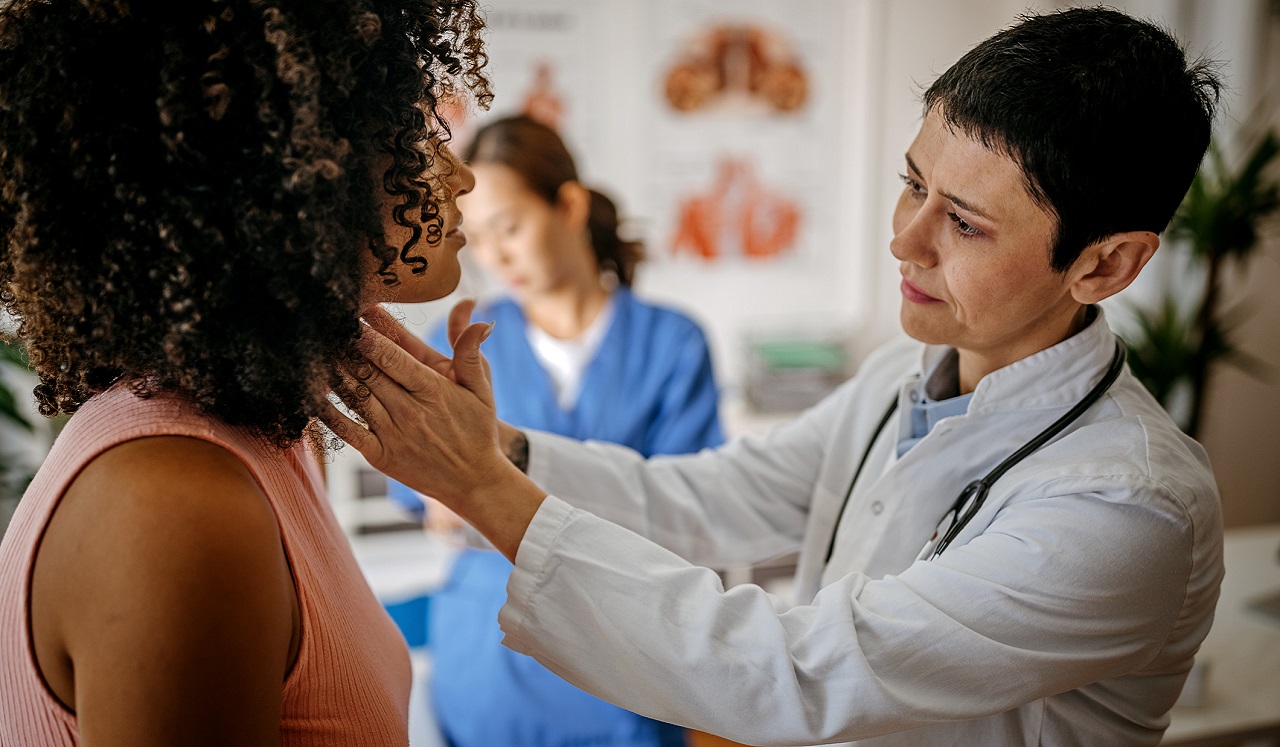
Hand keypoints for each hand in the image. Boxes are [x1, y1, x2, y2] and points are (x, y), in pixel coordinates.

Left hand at [323, 302, 546, 559]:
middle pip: (368, 372)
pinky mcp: (380, 455)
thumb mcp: (482, 390)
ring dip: (332, 372)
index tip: (349, 318)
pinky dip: (327, 412)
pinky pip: (347, 430)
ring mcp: (393, 434)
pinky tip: (311, 394)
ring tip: (314, 351)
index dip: (366, 336)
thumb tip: (482, 321)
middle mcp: (410, 411)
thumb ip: (471, 354)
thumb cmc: (478, 432)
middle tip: (324, 328)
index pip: (391, 357)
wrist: (474, 482)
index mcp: (433, 391)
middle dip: (344, 348)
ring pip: (354, 396)